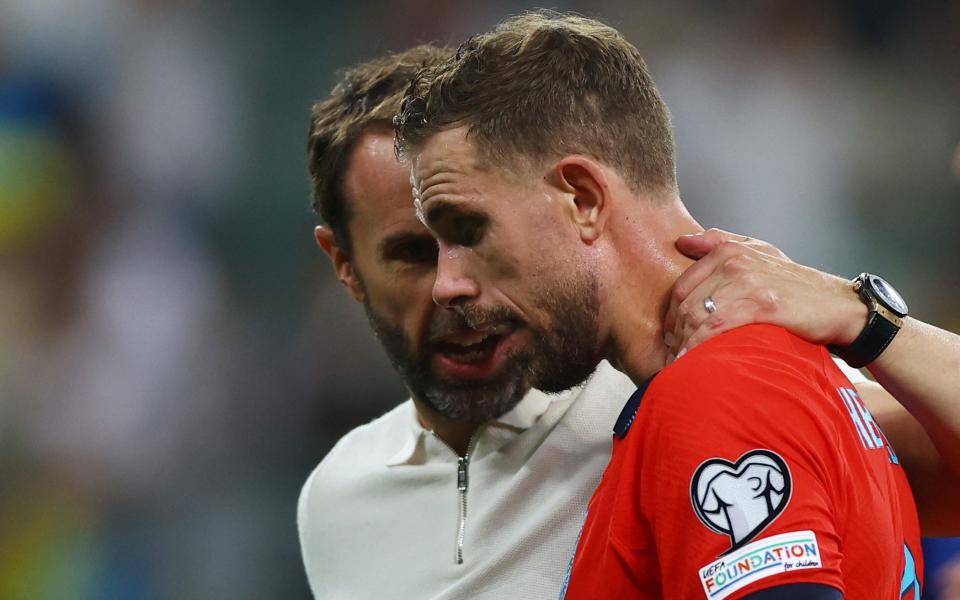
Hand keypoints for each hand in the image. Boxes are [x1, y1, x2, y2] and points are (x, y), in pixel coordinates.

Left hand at [664, 229, 867, 355]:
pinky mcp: (761, 305)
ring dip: (683, 344)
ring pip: (697, 315)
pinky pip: (715, 328)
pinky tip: (693, 362)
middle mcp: (734, 262)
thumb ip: (719, 242)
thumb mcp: (759, 252)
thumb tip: (682, 240)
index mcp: (728, 250)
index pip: (681, 286)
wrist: (838, 306)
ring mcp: (748, 283)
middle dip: (674, 333)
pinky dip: (699, 347)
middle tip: (672, 354)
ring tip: (680, 363)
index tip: (670, 336)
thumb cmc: (795, 284)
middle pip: (685, 303)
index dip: (670, 315)